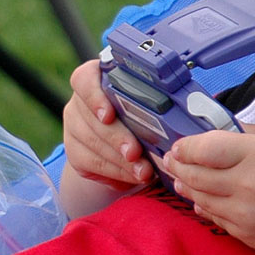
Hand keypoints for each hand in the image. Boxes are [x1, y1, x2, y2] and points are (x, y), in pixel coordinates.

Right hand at [62, 59, 154, 189]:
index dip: (94, 96)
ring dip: (120, 160)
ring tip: (143, 170)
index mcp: (97, 79)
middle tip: (136, 153)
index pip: (84, 79)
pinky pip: (92, 163)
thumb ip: (153, 103)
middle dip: (117, 138)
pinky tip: (133, 175)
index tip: (109, 115)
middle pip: (90, 117)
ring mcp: (75, 126)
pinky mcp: (74, 151)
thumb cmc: (140, 116)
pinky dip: (116, 172)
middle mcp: (80, 101)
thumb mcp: (146, 104)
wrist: (122, 144)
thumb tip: (180, 114)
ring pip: (91, 143)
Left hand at [163, 123, 254, 254]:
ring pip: (199, 197)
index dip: (187, 145)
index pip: (205, 148)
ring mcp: (242, 213)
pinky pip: (214, 218)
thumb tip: (231, 127)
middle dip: (178, 164)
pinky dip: (203, 206)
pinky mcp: (245, 235)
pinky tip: (200, 198)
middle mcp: (244, 185)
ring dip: (185, 185)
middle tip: (170, 158)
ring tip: (178, 176)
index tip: (181, 143)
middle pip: (195, 174)